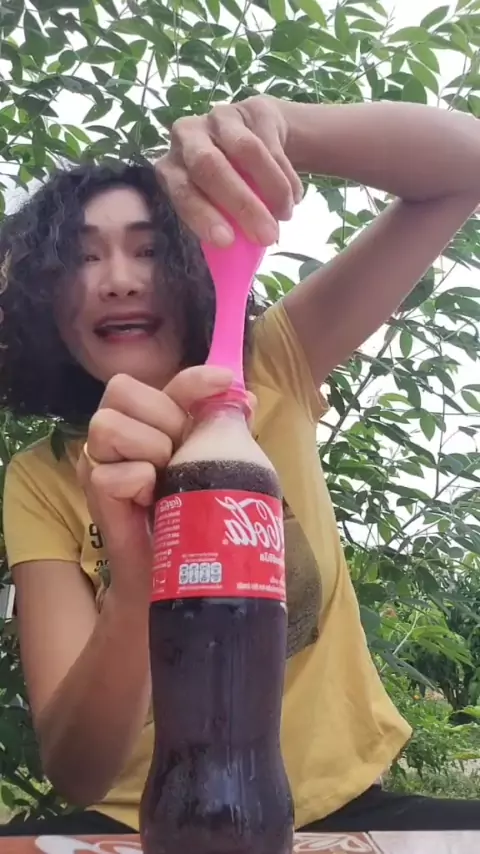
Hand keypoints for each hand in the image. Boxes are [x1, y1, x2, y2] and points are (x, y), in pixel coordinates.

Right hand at [77, 366, 234, 596]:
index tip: (224, 382)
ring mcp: (100, 462)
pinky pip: (110, 473)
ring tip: (165, 479)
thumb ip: (223, 430)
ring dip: (149, 449)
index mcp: (149, 420)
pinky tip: (150, 500)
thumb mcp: (215, 466)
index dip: (192, 379)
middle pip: (122, 390)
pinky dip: (137, 482)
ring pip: (109, 426)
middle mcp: (118, 433)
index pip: (163, 382)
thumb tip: (244, 396)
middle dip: (164, 418)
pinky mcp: (94, 494)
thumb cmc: (195, 514)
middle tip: (182, 453)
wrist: (181, 571)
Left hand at [156, 95, 303, 247]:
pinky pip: (271, 145)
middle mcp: (186, 137)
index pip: (181, 191)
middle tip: (268, 236)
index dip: (203, 216)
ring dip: (271, 189)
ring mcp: (218, 118)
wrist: (261, 141)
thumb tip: (234, 272)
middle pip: (208, 166)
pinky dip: (286, 177)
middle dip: (241, 204)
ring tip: (287, 216)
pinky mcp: (250, 108)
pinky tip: (295, 198)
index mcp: (170, 169)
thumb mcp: (220, 209)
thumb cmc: (233, 189)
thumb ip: (222, 230)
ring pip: (244, 150)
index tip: (228, 242)